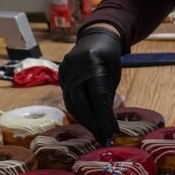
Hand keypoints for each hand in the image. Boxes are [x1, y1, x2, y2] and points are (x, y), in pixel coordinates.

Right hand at [58, 26, 121, 145]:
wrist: (95, 36)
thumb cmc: (109, 55)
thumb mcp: (113, 73)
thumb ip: (107, 95)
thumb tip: (106, 123)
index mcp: (92, 62)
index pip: (98, 95)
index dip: (105, 116)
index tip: (113, 132)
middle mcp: (75, 66)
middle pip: (81, 101)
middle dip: (93, 122)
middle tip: (104, 138)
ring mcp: (65, 70)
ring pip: (72, 102)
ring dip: (85, 120)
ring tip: (97, 133)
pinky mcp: (61, 75)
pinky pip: (68, 98)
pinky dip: (78, 111)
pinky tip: (88, 122)